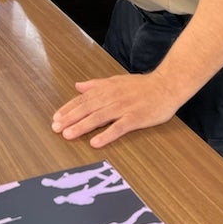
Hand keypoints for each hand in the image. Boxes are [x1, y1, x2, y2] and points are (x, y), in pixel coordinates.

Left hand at [51, 72, 180, 147]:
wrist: (166, 85)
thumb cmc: (142, 86)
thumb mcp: (116, 80)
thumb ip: (96, 85)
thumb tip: (78, 86)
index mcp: (107, 88)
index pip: (83, 99)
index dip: (68, 108)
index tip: (56, 118)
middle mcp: (112, 97)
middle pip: (87, 108)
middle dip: (70, 118)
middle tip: (55, 128)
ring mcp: (123, 108)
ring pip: (98, 117)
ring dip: (82, 126)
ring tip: (68, 135)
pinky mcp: (135, 118)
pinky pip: (118, 128)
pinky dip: (106, 135)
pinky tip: (95, 142)